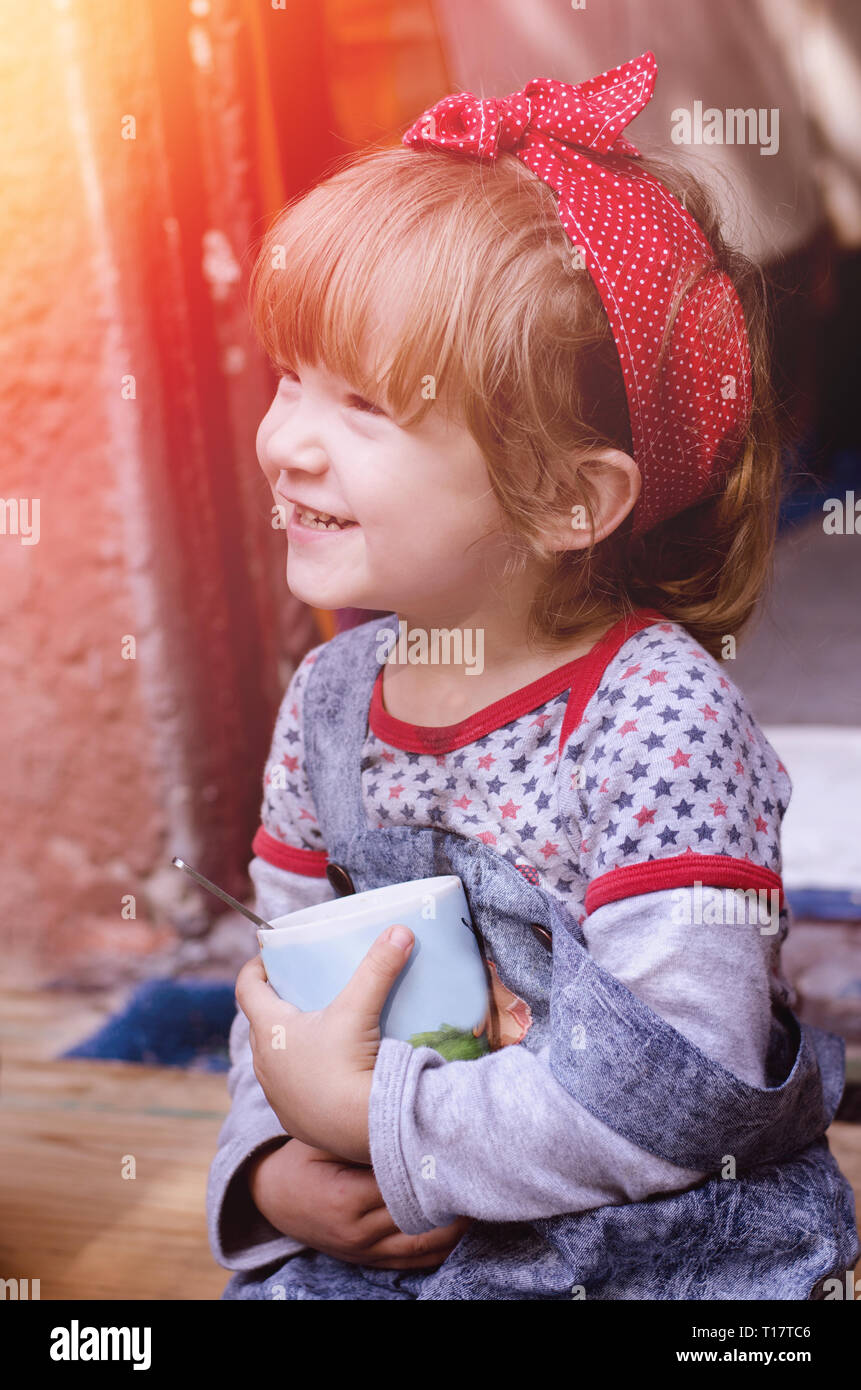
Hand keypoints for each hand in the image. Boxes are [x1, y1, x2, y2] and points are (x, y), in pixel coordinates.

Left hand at [235, 924, 414, 1163]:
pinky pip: (290, 1089)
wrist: (360, 1130)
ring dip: (287, 1043)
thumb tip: (400, 930)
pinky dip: (302, 1076)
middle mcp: (263, 1062)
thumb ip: (378, 967)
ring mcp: (277, 1094)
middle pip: (260, 1023)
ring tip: (316, 1031)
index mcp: (269, 1029)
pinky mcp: (293, 1119)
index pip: (246, 989)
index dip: (254, 969)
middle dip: (276, 1004)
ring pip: (273, 1059)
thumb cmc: (347, 1065)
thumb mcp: (360, 1009)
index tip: (269, 958)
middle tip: (300, 990)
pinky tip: (326, 1074)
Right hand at [249, 1139, 473, 1269]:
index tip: (461, 1151)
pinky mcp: (368, 1260)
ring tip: (481, 1200)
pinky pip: (413, 1262)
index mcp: (346, 1198)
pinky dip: (441, 1248)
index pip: (406, 1185)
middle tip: (483, 1174)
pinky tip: (462, 1227)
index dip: (436, 1169)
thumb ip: (362, 1133)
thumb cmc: (301, 1158)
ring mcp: (364, 1251)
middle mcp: (357, 1232)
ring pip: (423, 1246)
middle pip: (420, 1218)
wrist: (271, 1195)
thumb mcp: (323, 1138)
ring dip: (455, 1227)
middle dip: (453, 1199)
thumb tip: (409, 1118)